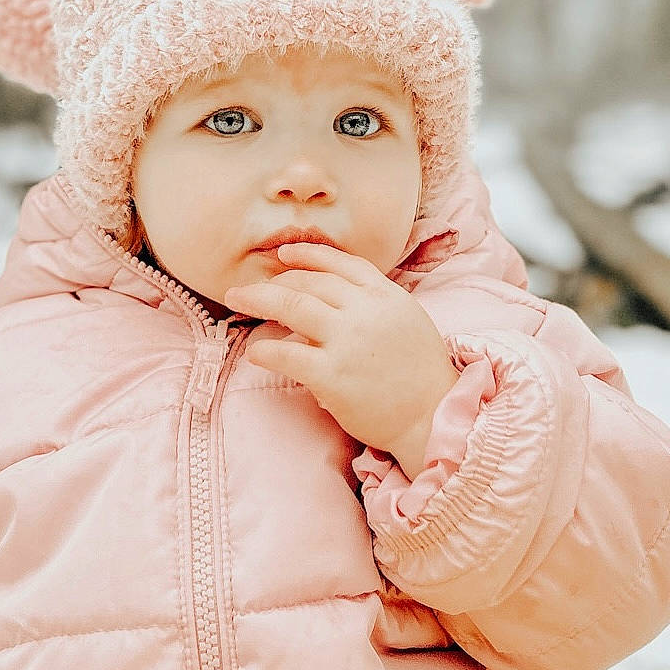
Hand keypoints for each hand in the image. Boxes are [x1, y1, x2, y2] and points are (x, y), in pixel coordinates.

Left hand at [224, 243, 459, 478]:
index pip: (340, 263)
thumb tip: (332, 300)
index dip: (309, 255)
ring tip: (237, 300)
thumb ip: (374, 304)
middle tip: (247, 287)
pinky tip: (254, 352)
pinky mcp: (332, 374)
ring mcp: (347, 341)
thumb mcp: (406, 321)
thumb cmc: (420, 375)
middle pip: (309, 283)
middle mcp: (365, 310)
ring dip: (258, 300)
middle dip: (273, 282)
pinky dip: (265, 349)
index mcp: (385, 295)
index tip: (284, 254)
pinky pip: (287, 354)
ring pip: (292, 306)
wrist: (433, 415)